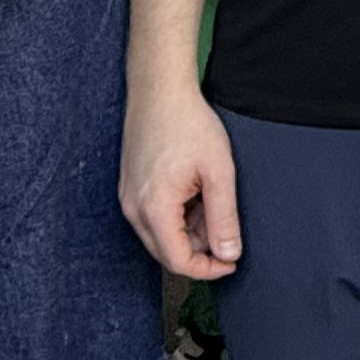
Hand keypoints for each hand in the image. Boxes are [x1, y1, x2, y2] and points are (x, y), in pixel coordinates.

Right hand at [121, 75, 240, 277]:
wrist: (159, 90)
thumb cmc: (188, 123)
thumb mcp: (218, 172)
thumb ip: (224, 218)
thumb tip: (229, 255)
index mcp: (154, 208)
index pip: (178, 261)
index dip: (208, 269)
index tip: (231, 261)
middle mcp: (133, 209)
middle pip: (167, 252)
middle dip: (200, 247)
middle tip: (223, 222)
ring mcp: (127, 198)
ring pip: (161, 235)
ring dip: (189, 229)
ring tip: (208, 195)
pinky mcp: (129, 188)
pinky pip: (153, 217)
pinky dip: (176, 214)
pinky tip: (192, 189)